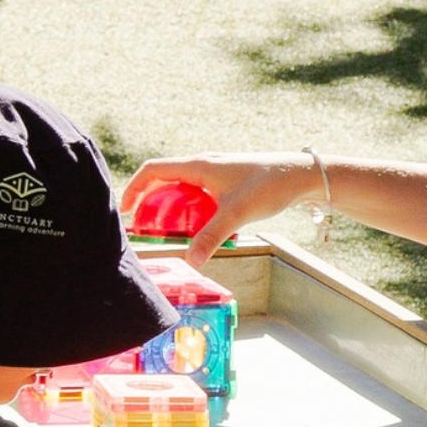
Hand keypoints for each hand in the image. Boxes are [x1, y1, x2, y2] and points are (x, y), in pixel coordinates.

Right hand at [121, 153, 321, 268]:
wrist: (300, 175)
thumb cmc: (269, 185)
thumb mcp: (237, 214)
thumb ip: (211, 237)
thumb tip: (191, 261)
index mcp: (198, 166)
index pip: (153, 170)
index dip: (134, 188)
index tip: (125, 210)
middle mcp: (203, 165)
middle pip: (163, 178)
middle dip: (148, 200)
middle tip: (141, 226)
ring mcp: (214, 172)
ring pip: (180, 186)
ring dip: (168, 204)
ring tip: (164, 229)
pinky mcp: (225, 180)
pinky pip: (195, 192)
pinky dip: (187, 207)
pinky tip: (196, 226)